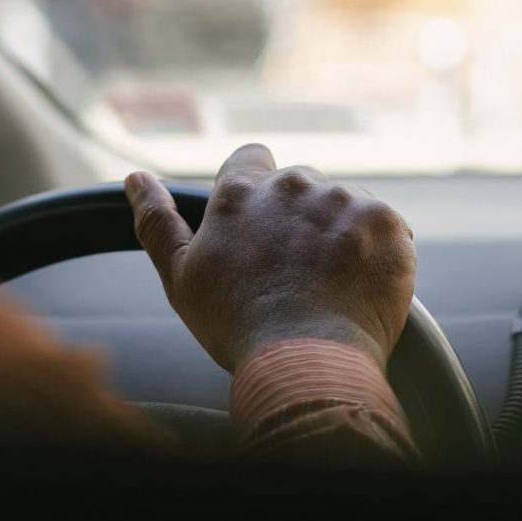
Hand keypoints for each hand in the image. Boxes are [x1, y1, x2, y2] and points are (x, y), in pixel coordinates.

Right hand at [125, 144, 415, 373]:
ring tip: (332, 285)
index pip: (251, 158)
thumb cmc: (238, 327)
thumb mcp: (180, 277)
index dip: (258, 189)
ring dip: (342, 234)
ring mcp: (343, 200)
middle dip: (302, 218)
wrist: (305, 362)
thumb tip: (135, 178)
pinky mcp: (384, 222)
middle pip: (302, 184)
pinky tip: (362, 286)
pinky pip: (386, 226)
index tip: (263, 226)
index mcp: (240, 193)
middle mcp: (292, 185)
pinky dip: (379, 252)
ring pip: (346, 205)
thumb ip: (156, 222)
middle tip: (298, 272)